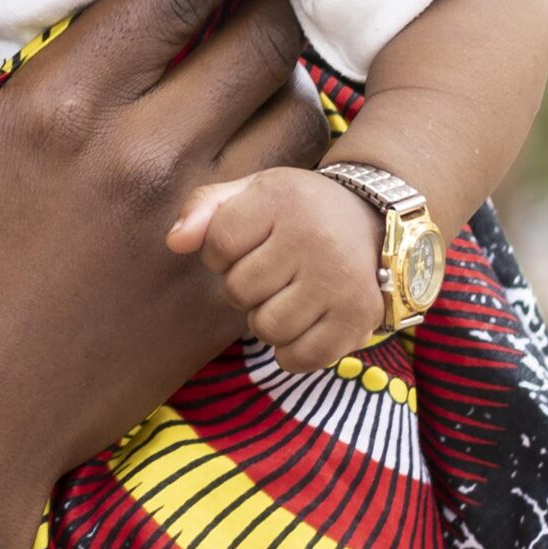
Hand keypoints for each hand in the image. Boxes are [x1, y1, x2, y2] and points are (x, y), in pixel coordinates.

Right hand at [0, 0, 330, 548]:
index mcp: (61, 114)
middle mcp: (147, 161)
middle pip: (259, 43)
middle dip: (253, 4)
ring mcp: (200, 233)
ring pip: (303, 119)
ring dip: (285, 84)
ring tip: (249, 71)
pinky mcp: (227, 297)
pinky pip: (310, 209)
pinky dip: (303, 170)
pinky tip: (264, 159)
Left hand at [169, 167, 383, 372]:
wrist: (373, 221)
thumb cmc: (297, 210)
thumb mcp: (251, 190)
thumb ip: (204, 207)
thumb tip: (174, 243)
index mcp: (279, 201)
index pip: (217, 245)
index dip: (217, 254)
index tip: (241, 247)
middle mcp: (312, 241)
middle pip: (238, 291)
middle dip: (242, 287)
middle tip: (267, 274)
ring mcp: (339, 282)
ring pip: (267, 328)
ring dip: (265, 321)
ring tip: (284, 297)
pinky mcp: (359, 317)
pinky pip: (303, 357)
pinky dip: (291, 353)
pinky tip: (301, 326)